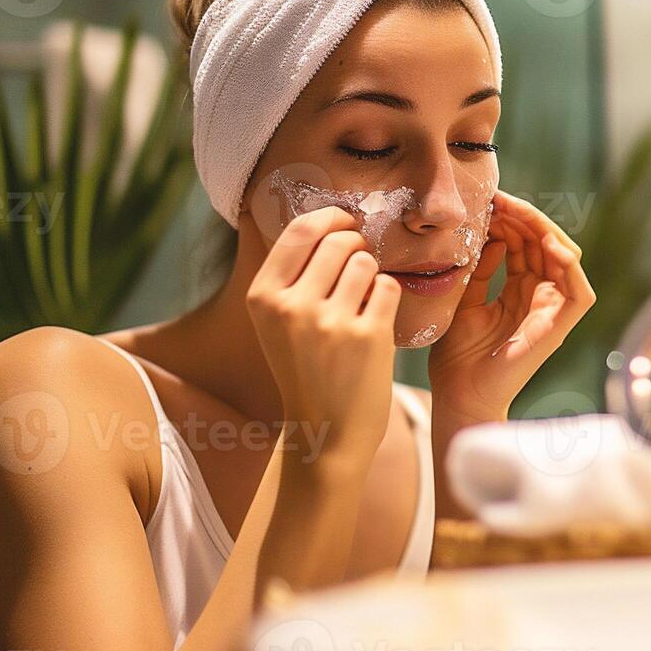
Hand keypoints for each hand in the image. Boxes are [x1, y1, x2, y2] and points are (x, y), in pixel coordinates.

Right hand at [244, 206, 401, 466]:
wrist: (327, 432)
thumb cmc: (307, 369)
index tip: (346, 222)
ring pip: (366, 262)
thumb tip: (329, 219)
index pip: (301, 230)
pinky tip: (375, 321)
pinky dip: (387, 298)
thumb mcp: (278, 321)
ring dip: (371, 276)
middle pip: (339, 241)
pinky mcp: (367, 336)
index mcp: (262, 298)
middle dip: (356, 247)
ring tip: (361, 305)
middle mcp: (291, 306)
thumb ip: (294, 274)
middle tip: (357, 271)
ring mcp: (329, 322)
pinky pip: (388, 287)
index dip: (331, 217)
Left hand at [428, 191, 595, 419]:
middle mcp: (540, 297)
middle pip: (545, 244)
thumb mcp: (463, 299)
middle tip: (498, 198)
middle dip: (524, 217)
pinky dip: (569, 265)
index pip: (525, 243)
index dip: (511, 219)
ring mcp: (552, 311)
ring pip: (565, 257)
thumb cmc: (457, 357)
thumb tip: (491, 236)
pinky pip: (579, 291)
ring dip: (543, 230)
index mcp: (520, 291)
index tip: (487, 200)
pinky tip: (547, 244)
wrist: (458, 395)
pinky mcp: (559, 327)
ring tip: (515, 211)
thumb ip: (479, 269)